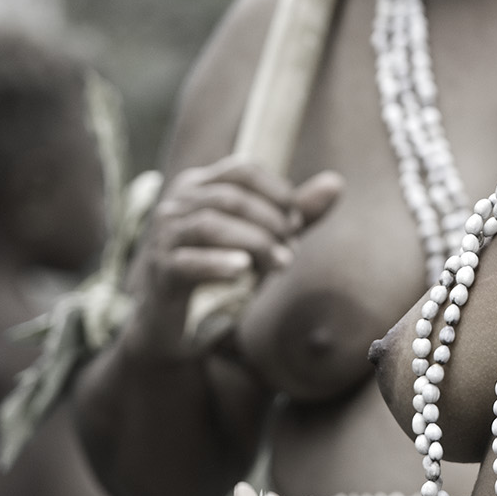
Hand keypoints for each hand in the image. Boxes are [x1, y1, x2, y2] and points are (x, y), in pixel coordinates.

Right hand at [125, 157, 342, 356]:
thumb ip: (296, 214)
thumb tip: (337, 183)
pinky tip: (244, 271)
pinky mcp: (159, 271)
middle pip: (231, 198)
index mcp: (200, 186)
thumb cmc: (222, 272)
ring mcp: (163, 237)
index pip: (244, 170)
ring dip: (255, 243)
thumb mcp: (264, 240)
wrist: (177, 324)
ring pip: (211, 225)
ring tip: (281, 264)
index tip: (297, 222)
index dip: (278, 192)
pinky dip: (219, 264)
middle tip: (291, 248)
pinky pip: (188, 261)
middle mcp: (176, 204)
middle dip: (270, 221)